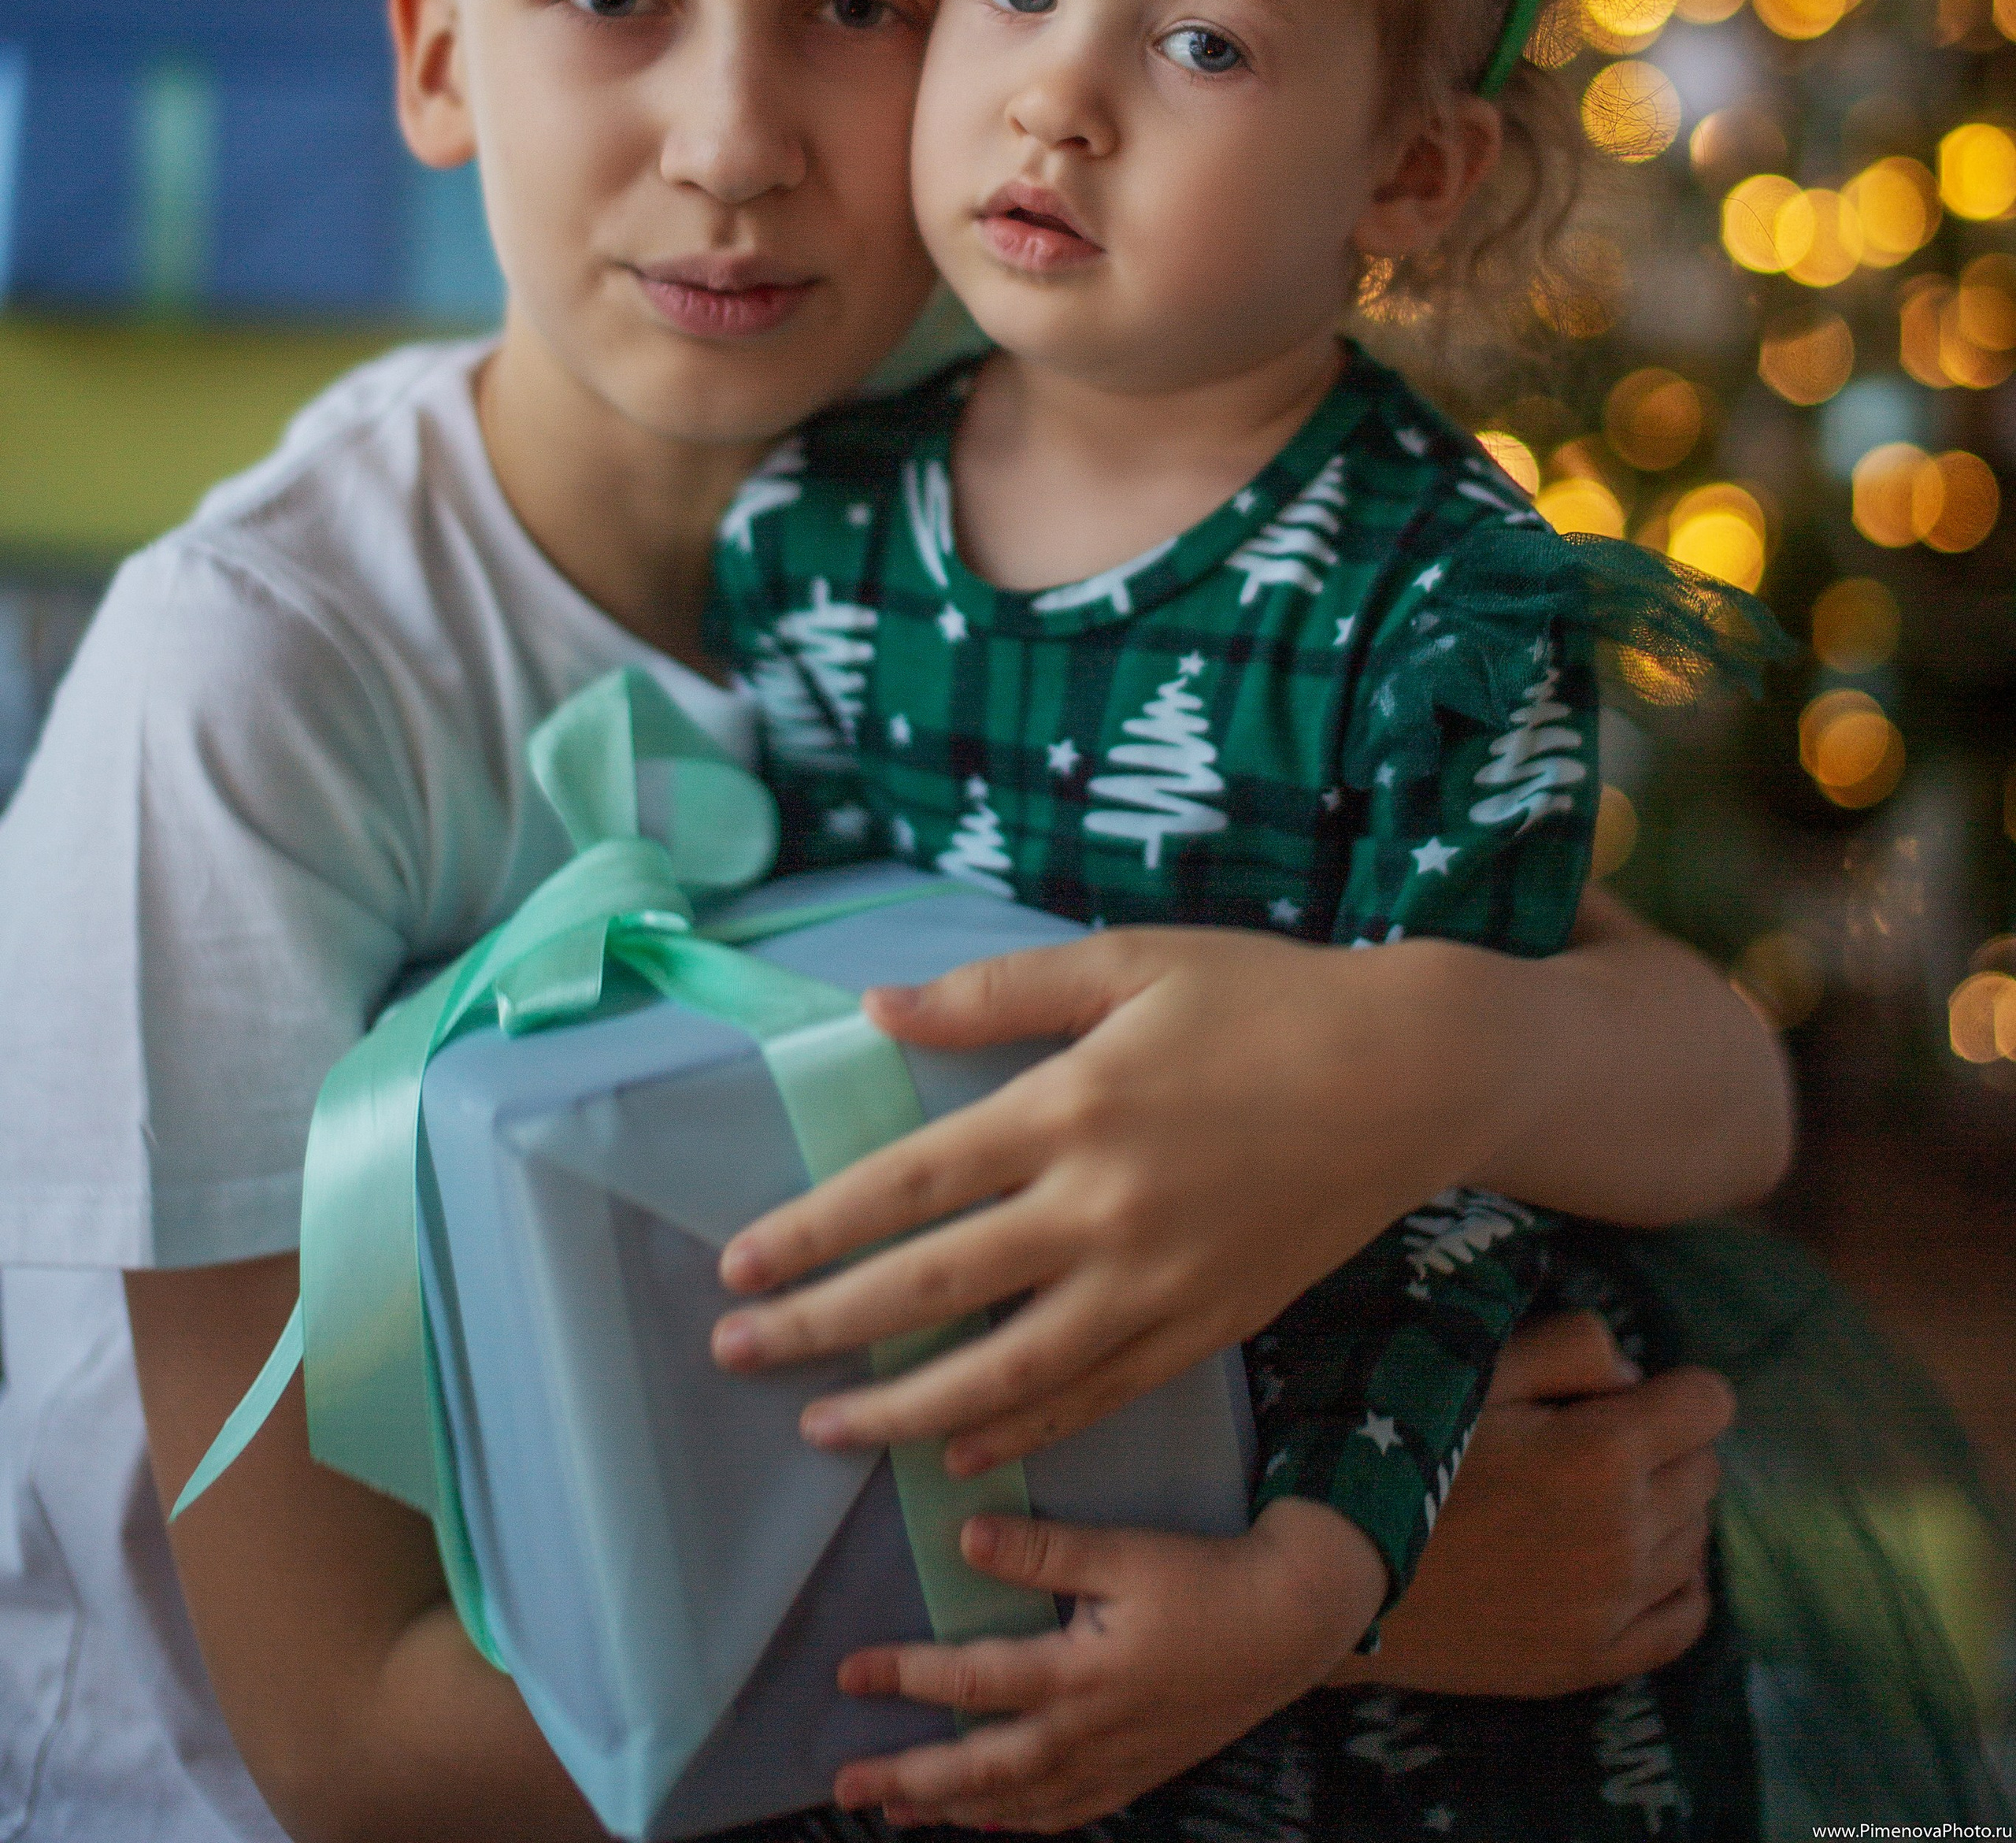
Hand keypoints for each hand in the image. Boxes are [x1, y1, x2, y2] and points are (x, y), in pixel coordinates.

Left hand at [713, 926, 1508, 1470]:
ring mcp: (1158, 1282)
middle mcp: (1103, 1208)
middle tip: (734, 1357)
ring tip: (823, 1430)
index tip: (737, 1265)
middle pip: (933, 1287)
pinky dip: (1021, 1430)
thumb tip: (877, 1008)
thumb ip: (996, 991)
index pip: (907, 1185)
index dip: (813, 1231)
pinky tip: (959, 1450)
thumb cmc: (1263, 996)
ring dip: (901, 1407)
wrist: (1411, 1073)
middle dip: (822, 1329)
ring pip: (1005, 1371)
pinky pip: (1096, 1396)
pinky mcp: (1207, 1325)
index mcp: (1070, 1106)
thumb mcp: (1129, 960)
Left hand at [831, 1498, 1382, 1832]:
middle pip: (981, 1769)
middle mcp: (1087, 1735)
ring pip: (1017, 1803)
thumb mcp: (1125, 1553)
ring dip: (951, 1808)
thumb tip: (965, 1539)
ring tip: (896, 1812)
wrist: (1289, 1626)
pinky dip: (1019, 1822)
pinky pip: (1065, 1814)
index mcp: (1078, 1675)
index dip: (906, 1678)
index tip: (849, 1675)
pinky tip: (991, 1822)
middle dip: (910, 1779)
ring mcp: (1113, 1765)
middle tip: (847, 1787)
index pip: (972, 1681)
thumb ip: (1044, 1552)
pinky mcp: (1137, 1774)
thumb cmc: (1205, 1581)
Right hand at [1331, 1311, 1733, 1698]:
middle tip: (1594, 1439)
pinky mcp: (1592, 1660)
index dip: (1677, 1387)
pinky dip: (1676, 1582)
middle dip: (1667, 1443)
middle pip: (1705, 1469)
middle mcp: (1626, 1535)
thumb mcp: (1475, 1368)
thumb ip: (1571, 1347)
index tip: (1630, 1393)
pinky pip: (1686, 1619)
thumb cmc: (1404, 1453)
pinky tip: (1635, 1562)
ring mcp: (1614, 1608)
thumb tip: (1634, 1376)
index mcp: (1602, 1453)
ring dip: (1665, 1508)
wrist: (1341, 1573)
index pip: (1709, 1404)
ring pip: (1696, 1539)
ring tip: (1593, 1498)